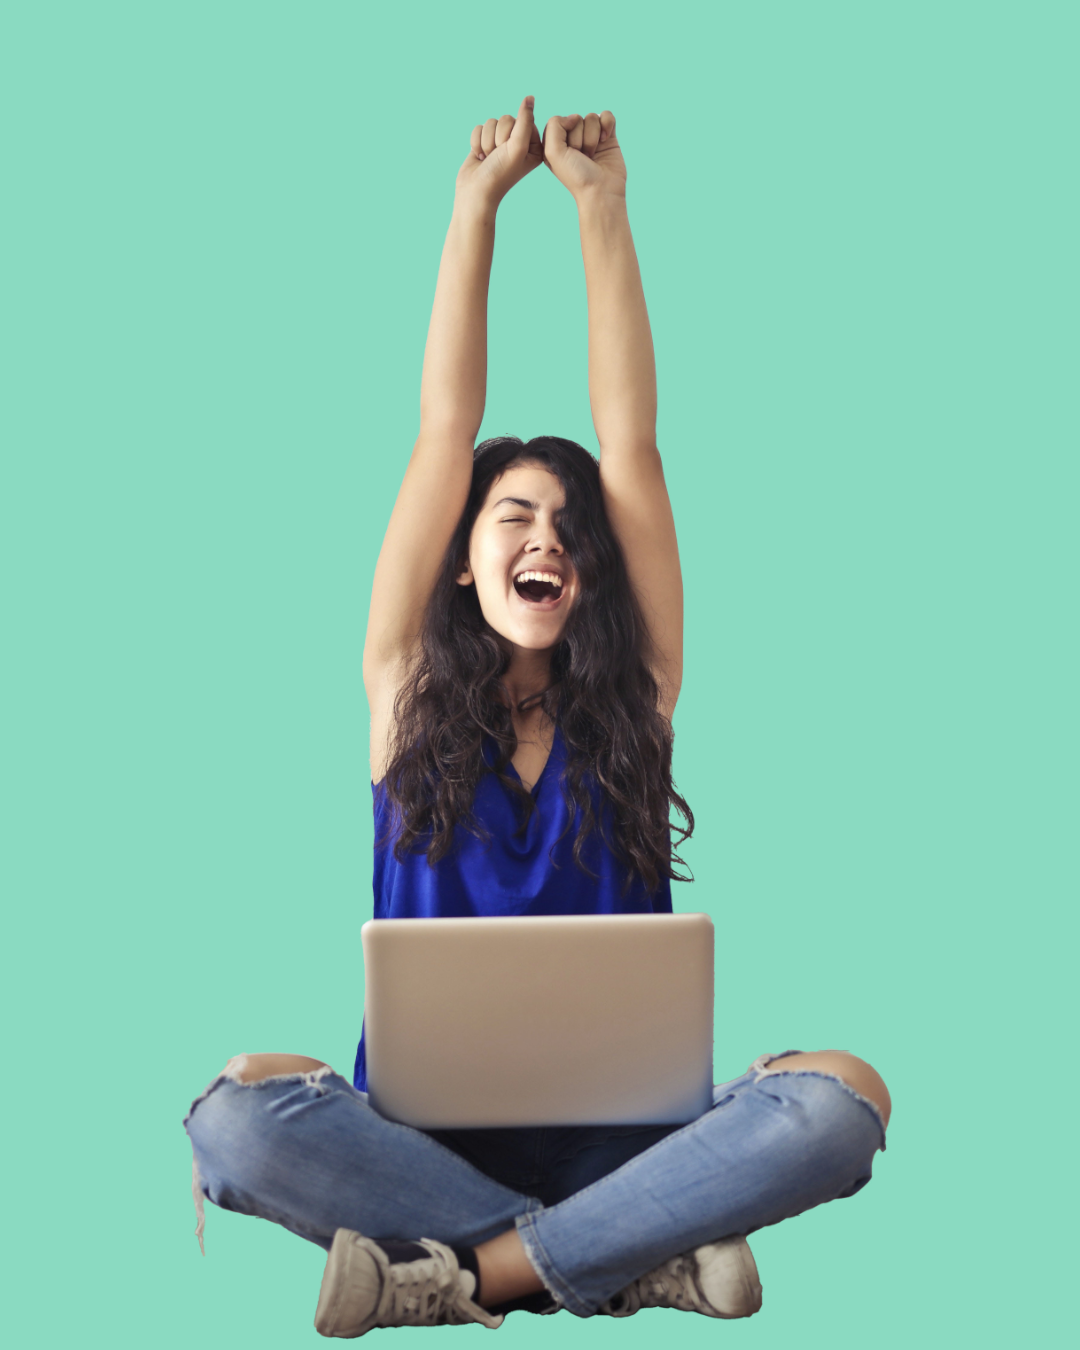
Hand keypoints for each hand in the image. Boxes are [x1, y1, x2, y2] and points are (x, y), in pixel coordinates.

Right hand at [455, 96, 542, 210]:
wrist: (476, 192)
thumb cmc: (500, 173)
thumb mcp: (517, 145)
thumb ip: (525, 119)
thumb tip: (530, 97)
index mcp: (534, 146)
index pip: (525, 120)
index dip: (513, 133)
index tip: (511, 151)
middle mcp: (519, 143)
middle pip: (506, 119)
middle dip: (498, 137)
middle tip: (498, 156)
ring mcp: (501, 143)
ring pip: (492, 122)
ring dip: (487, 140)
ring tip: (489, 158)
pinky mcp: (486, 142)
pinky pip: (480, 126)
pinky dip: (477, 142)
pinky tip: (480, 157)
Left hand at [542, 110, 626, 201]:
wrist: (601, 191)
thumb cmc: (576, 176)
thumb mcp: (553, 152)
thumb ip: (554, 125)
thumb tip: (575, 116)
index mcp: (556, 143)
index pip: (558, 120)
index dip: (564, 134)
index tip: (568, 153)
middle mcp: (573, 138)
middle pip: (576, 118)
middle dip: (579, 138)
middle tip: (582, 157)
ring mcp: (591, 136)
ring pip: (592, 117)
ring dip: (593, 137)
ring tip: (592, 155)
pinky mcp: (607, 136)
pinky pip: (606, 116)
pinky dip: (607, 125)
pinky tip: (605, 141)